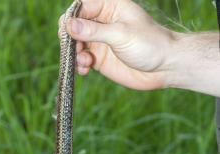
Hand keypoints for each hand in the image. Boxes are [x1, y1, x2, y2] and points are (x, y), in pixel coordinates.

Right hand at [59, 0, 174, 90]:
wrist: (164, 68)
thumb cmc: (149, 44)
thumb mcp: (121, 34)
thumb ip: (94, 31)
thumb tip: (69, 25)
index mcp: (109, 6)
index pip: (82, 6)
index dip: (71, 18)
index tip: (68, 31)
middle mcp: (102, 22)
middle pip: (75, 26)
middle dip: (70, 38)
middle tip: (74, 49)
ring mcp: (100, 41)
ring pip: (76, 44)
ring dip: (74, 54)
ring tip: (84, 62)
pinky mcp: (100, 59)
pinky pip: (81, 60)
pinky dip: (79, 65)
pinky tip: (85, 69)